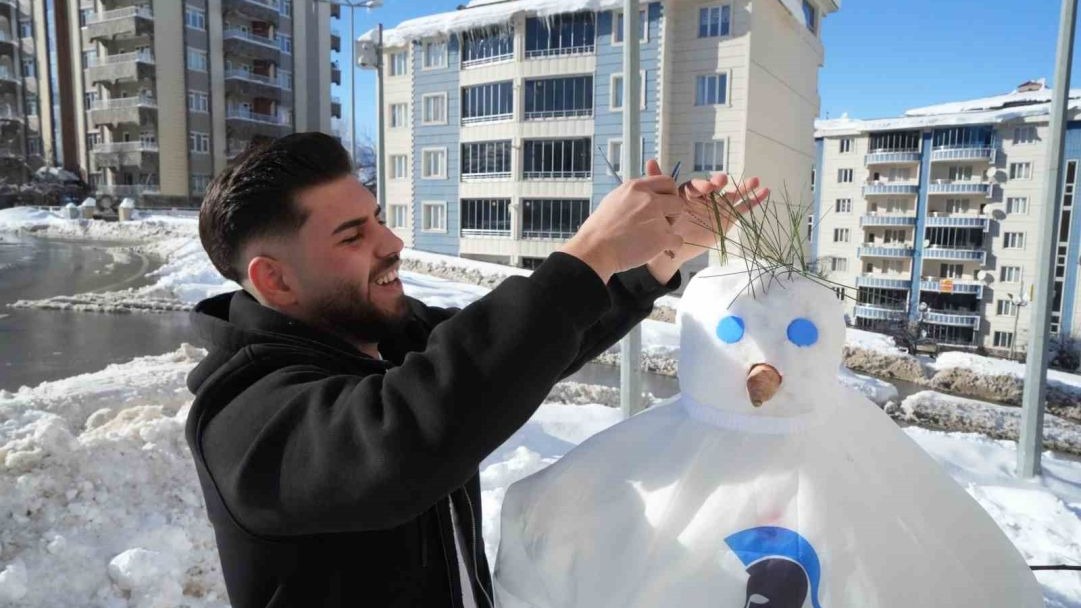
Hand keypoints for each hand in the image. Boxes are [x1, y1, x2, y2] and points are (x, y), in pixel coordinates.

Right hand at [559, 167, 685, 282]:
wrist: (595, 248)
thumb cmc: (599, 228)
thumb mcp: (614, 199)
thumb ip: (634, 194)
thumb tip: (646, 193)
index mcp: (637, 187)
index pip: (666, 181)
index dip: (668, 193)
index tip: (664, 204)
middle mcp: (649, 199)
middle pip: (677, 201)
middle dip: (672, 211)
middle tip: (659, 222)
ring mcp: (656, 217)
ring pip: (677, 221)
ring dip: (669, 229)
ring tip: (652, 237)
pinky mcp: (661, 237)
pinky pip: (677, 240)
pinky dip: (670, 246)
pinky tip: (658, 248)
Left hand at [644, 164, 769, 281]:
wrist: (674, 247)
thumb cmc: (667, 224)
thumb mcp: (661, 204)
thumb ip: (659, 183)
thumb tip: (651, 160)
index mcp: (690, 192)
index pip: (697, 186)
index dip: (703, 186)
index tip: (708, 187)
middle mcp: (706, 197)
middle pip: (715, 187)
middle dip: (720, 183)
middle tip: (722, 181)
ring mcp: (719, 207)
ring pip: (732, 195)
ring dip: (744, 187)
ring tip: (755, 181)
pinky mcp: (728, 218)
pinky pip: (742, 208)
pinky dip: (754, 200)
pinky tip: (765, 192)